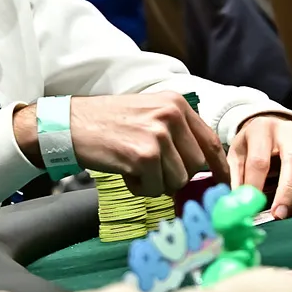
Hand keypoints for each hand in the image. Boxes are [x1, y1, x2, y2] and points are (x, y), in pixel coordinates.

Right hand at [65, 93, 229, 195]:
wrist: (68, 125)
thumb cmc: (109, 123)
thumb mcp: (149, 115)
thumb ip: (177, 134)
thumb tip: (202, 166)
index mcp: (177, 104)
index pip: (210, 141)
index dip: (219, 167)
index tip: (222, 183)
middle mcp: (172, 115)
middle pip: (196, 165)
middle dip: (177, 176)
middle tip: (153, 172)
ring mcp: (159, 134)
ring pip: (178, 179)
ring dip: (157, 183)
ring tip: (135, 168)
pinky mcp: (144, 155)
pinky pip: (156, 188)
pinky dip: (141, 188)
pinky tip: (126, 172)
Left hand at [230, 113, 291, 218]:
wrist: (270, 128)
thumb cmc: (252, 146)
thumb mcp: (237, 155)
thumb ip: (237, 177)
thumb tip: (239, 203)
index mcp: (262, 129)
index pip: (260, 160)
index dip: (256, 185)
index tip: (252, 206)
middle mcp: (290, 131)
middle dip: (287, 190)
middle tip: (279, 214)